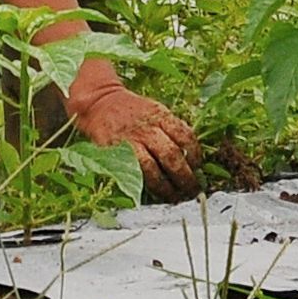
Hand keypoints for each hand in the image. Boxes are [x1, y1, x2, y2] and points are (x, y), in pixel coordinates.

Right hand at [68, 78, 200, 199]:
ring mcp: (131, 140)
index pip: (185, 136)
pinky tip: (154, 192)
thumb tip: (189, 154)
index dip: (195, 155)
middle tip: (192, 189)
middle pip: (171, 155)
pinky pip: (134, 173)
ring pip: (153, 168)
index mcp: (160, 115)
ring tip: (174, 196)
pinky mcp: (116, 152)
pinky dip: (146, 185)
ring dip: (166, 186)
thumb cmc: (131, 110)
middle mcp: (147, 127)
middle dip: (185, 176)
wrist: (99, 102)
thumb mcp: (154, 110)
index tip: (198, 166)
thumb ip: (170, 128)